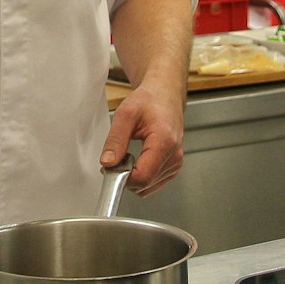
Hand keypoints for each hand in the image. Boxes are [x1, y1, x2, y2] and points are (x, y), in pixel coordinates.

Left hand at [102, 76, 184, 196]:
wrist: (165, 95)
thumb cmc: (149, 100)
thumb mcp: (125, 114)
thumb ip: (115, 140)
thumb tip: (108, 163)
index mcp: (164, 141)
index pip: (142, 177)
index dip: (122, 176)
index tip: (111, 166)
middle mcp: (174, 155)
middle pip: (144, 184)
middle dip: (126, 176)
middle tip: (118, 156)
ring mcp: (176, 163)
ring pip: (147, 187)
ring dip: (133, 177)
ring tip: (130, 155)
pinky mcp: (174, 167)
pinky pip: (153, 183)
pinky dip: (142, 176)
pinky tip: (139, 159)